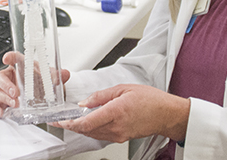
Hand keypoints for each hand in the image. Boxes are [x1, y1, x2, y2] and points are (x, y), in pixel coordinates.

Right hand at [0, 51, 70, 117]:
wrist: (44, 97)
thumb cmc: (41, 83)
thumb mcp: (50, 78)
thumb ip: (56, 75)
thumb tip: (64, 74)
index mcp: (21, 67)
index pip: (14, 58)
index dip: (10, 57)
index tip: (7, 58)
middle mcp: (11, 78)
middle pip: (1, 77)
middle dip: (6, 84)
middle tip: (15, 92)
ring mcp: (6, 91)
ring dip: (5, 98)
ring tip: (16, 104)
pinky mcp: (4, 103)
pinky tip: (2, 112)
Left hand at [52, 84, 189, 143]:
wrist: (166, 114)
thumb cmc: (150, 100)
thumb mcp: (123, 88)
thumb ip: (101, 96)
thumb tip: (85, 102)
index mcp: (116, 111)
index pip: (87, 122)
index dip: (70, 123)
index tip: (60, 121)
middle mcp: (116, 126)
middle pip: (86, 130)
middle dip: (71, 126)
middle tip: (60, 121)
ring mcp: (119, 134)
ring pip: (92, 134)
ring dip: (80, 128)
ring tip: (71, 121)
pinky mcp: (121, 138)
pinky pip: (101, 136)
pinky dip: (91, 130)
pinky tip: (88, 123)